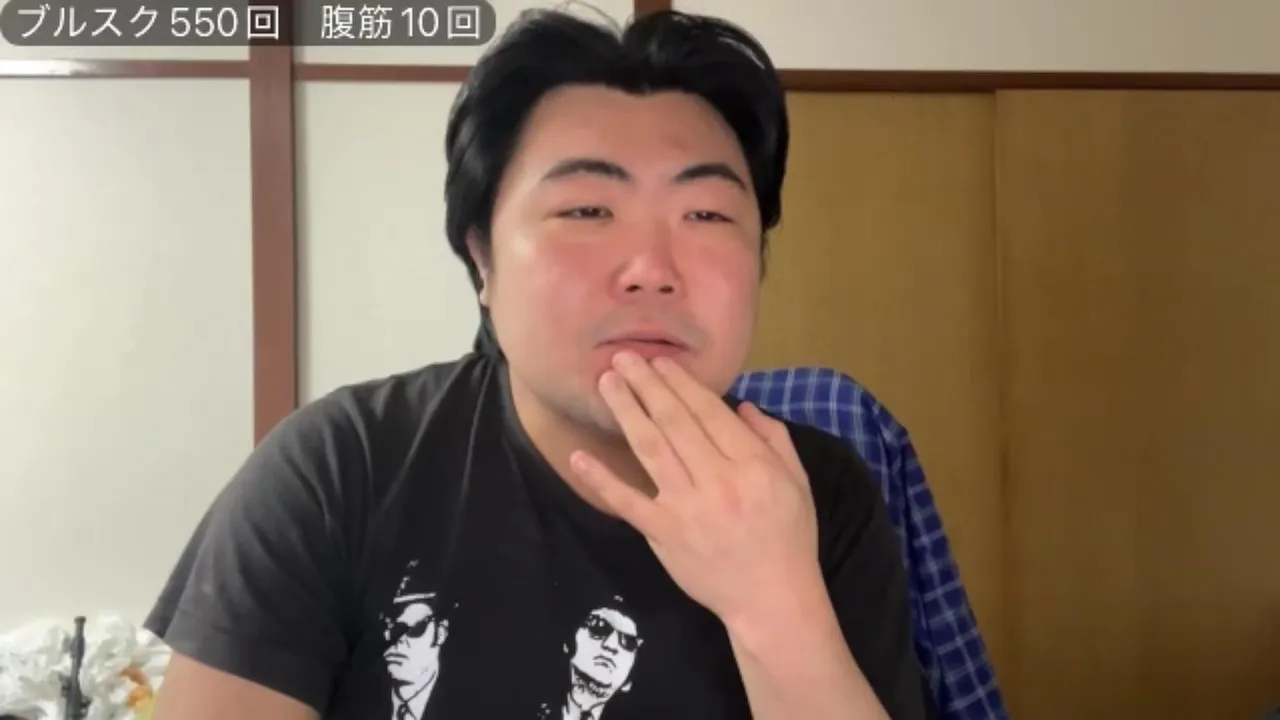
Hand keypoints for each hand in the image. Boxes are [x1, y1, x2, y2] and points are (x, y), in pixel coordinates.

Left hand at [569, 350, 822, 624]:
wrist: (771, 598)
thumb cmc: (787, 538)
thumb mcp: (798, 482)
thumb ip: (773, 439)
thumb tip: (742, 406)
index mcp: (752, 465)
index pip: (710, 413)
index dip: (682, 384)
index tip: (662, 362)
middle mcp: (717, 480)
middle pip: (675, 422)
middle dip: (648, 385)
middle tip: (624, 358)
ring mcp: (686, 507)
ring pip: (651, 449)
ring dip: (626, 412)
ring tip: (607, 384)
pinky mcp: (663, 533)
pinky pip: (627, 502)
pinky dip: (601, 479)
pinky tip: (580, 456)